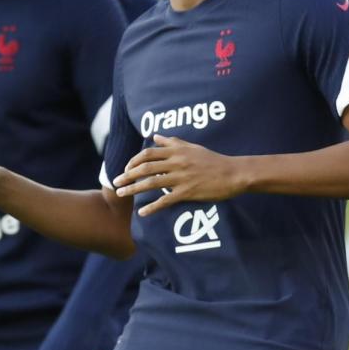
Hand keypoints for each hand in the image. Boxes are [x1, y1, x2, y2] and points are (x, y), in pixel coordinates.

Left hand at [112, 135, 243, 215]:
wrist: (233, 173)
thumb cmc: (213, 160)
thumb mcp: (192, 147)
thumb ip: (172, 142)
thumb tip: (154, 136)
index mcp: (176, 151)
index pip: (148, 154)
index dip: (133, 161)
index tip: (126, 169)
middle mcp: (176, 162)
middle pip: (145, 168)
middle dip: (127, 175)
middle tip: (115, 182)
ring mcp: (181, 178)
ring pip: (151, 183)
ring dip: (133, 189)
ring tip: (121, 193)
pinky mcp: (188, 192)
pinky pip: (166, 200)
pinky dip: (152, 207)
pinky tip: (142, 213)